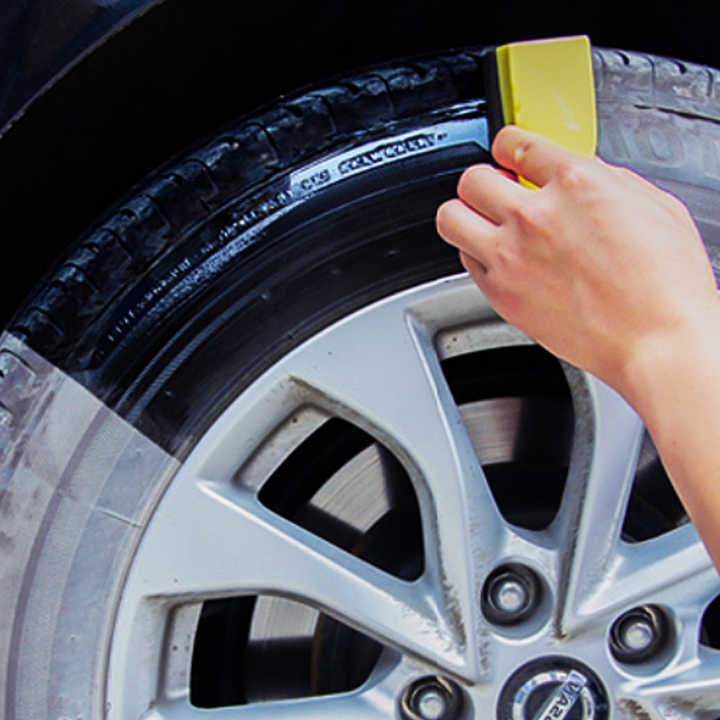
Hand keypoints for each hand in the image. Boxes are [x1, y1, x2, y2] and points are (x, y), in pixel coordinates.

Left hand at [436, 125, 718, 403]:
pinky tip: (499, 259)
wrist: (656, 340)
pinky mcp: (500, 294)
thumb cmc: (665, 284)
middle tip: (496, 193)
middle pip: (471, 179)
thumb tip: (574, 174)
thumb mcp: (651, 204)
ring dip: (464, 216)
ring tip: (482, 223)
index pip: (513, 142)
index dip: (507, 146)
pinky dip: (475, 255)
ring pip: (450, 217)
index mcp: (576, 182)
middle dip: (483, 182)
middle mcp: (535, 216)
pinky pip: (463, 261)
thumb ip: (601, 180)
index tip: (507, 156)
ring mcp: (511, 256)